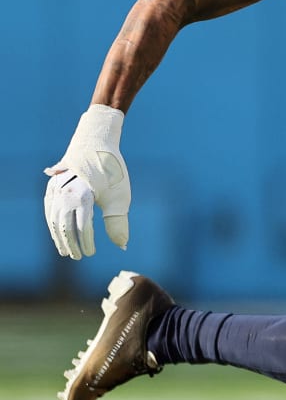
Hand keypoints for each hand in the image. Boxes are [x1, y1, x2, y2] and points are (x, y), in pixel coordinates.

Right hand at [45, 105, 131, 259]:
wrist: (96, 142)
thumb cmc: (111, 170)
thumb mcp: (119, 197)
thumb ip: (118, 222)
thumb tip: (122, 246)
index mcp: (83, 196)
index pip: (82, 227)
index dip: (86, 242)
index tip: (91, 253)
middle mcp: (66, 194)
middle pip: (64, 226)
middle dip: (70, 243)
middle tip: (76, 257)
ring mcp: (56, 189)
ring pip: (53, 219)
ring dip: (58, 236)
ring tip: (65, 250)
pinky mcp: (52, 186)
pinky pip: (49, 209)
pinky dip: (52, 223)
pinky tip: (57, 232)